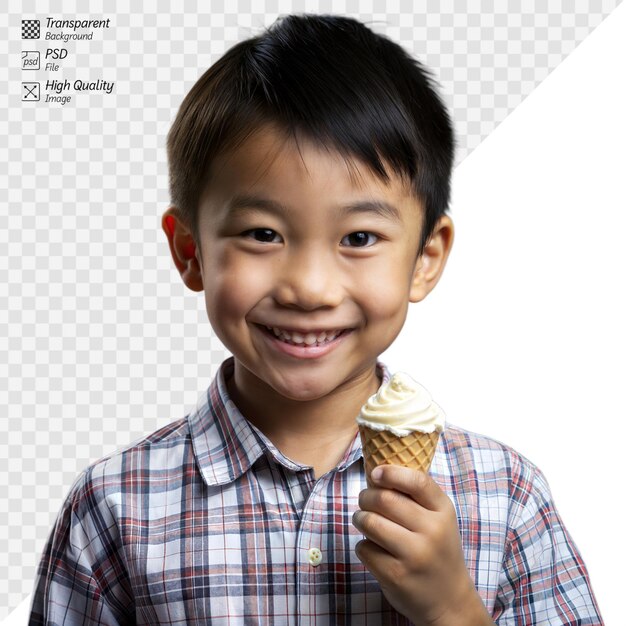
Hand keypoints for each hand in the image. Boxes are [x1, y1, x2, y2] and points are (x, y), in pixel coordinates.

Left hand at [352, 465, 493, 625]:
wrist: (450, 601)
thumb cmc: (437, 550)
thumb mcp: (439, 520)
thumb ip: (416, 497)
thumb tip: (378, 471)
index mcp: (443, 512)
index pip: (417, 481)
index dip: (391, 472)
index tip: (375, 473)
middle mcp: (432, 532)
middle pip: (385, 499)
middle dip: (366, 496)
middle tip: (365, 501)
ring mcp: (414, 555)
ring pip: (370, 522)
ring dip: (359, 518)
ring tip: (363, 520)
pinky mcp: (396, 575)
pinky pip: (364, 548)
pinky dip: (363, 545)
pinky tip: (374, 548)